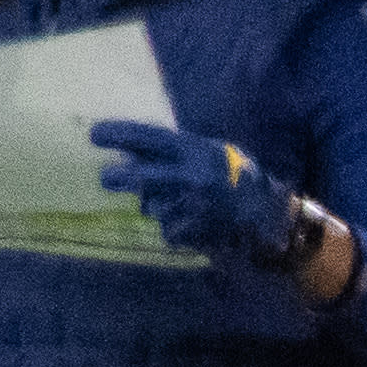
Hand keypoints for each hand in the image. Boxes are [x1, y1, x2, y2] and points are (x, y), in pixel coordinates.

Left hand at [91, 122, 302, 264]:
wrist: (272, 219)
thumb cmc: (242, 179)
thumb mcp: (216, 153)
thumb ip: (179, 152)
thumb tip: (133, 153)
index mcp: (198, 152)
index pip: (151, 139)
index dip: (120, 134)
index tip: (94, 134)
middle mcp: (191, 178)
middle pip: (139, 177)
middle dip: (117, 177)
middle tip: (107, 178)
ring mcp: (188, 208)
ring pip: (152, 205)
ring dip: (159, 204)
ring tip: (186, 204)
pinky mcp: (188, 232)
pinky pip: (166, 227)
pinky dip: (174, 226)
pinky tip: (195, 222)